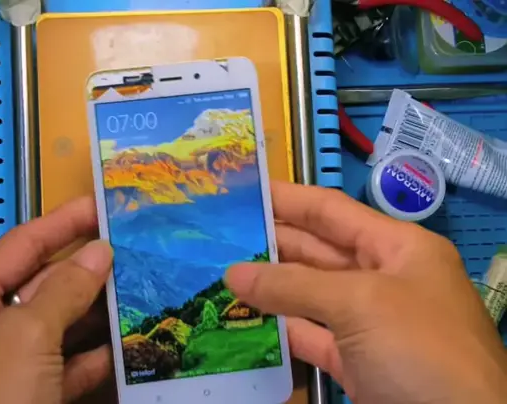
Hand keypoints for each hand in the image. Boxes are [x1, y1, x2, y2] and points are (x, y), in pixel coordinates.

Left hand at [0, 197, 115, 403]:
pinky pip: (60, 370)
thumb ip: (65, 290)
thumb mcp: (25, 336)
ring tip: (138, 289)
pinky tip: (125, 345)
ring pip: (54, 330)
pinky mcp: (23, 401)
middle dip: (84, 271)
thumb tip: (99, 251)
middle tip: (130, 247)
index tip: (100, 205)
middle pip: (37, 288)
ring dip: (93, 315)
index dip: (61, 223)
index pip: (17, 248)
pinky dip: (90, 360)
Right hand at [225, 182, 506, 403]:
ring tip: (220, 271)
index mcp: (399, 248)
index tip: (243, 191)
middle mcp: (384, 280)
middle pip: (317, 251)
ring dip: (270, 287)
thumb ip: (293, 285)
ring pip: (310, 296)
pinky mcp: (357, 364)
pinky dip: (281, 328)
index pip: (332, 211)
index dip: (287, 198)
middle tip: (219, 234)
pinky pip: (311, 336)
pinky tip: (244, 318)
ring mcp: (370, 325)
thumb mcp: (360, 305)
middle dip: (271, 242)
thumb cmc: (420, 349)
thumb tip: (233, 274)